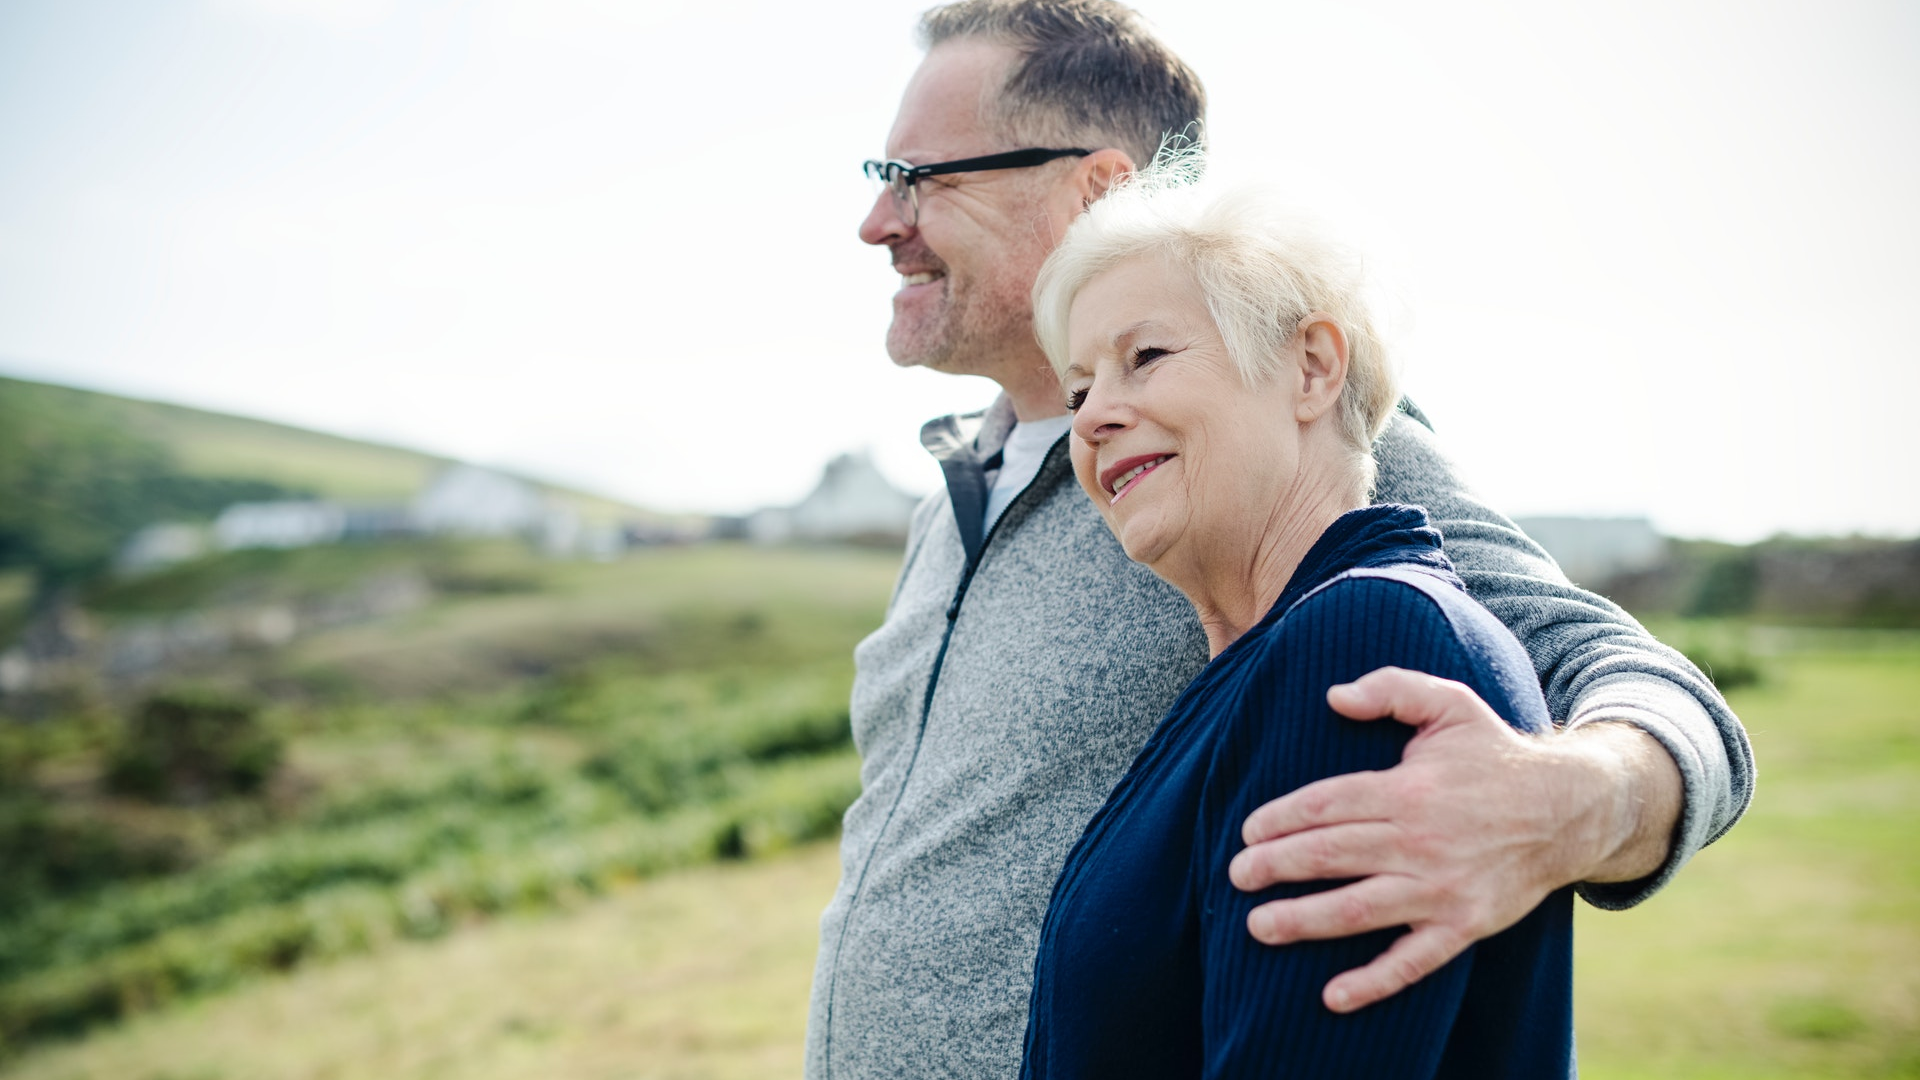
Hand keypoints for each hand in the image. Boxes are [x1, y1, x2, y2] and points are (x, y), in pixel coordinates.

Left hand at [1228, 666, 1679, 1012]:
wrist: (1569, 810)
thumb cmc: (1494, 755)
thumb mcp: (1450, 703)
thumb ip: (1391, 688)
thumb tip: (1333, 695)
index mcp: (1408, 789)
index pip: (1326, 805)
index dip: (1281, 819)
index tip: (1248, 831)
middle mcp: (1419, 841)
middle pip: (1330, 855)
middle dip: (1274, 867)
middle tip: (1236, 876)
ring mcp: (1441, 888)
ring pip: (1357, 909)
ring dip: (1302, 920)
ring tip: (1257, 926)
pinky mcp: (1463, 925)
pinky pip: (1413, 961)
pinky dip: (1373, 982)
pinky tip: (1332, 996)